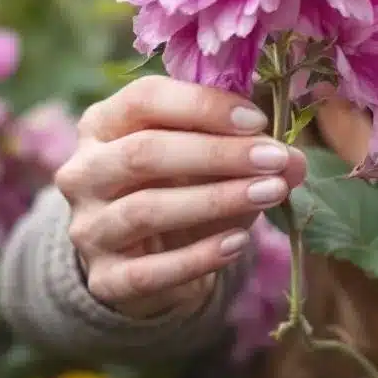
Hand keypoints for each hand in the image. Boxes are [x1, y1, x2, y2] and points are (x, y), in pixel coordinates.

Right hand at [58, 75, 305, 318]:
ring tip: (271, 193)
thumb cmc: (179, 186)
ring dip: (216, 200)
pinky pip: (150, 271)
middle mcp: (84, 171)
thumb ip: (249, 150)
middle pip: (144, 152)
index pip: (144, 99)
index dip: (204, 106)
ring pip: (146, 209)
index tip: (258, 120)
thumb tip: (294, 161)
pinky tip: (238, 243)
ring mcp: (88, 227)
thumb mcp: (210, 159)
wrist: (146, 259)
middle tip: (274, 158)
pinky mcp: (104, 278)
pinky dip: (199, 257)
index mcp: (104, 123)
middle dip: (218, 154)